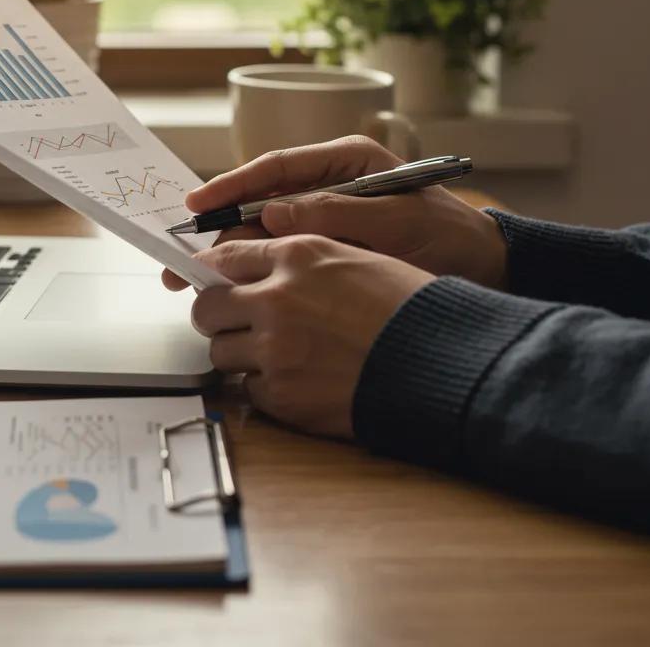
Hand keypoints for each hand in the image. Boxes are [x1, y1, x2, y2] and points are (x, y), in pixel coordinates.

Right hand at [163, 135, 506, 290]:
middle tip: (182, 256)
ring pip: (265, 230)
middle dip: (221, 227)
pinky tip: (232, 285)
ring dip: (231, 251)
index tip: (197, 204)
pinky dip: (256, 267)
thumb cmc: (447, 235)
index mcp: (346, 161)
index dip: (233, 185)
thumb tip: (273, 213)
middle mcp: (329, 184)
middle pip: (262, 199)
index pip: (278, 167)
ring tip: (195, 278)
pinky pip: (283, 252)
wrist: (483, 268)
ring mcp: (327, 215)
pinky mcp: (329, 245)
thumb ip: (335, 213)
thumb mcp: (395, 220)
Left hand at [191, 235, 433, 436]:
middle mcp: (277, 297)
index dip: (217, 270)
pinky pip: (248, 388)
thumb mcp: (358, 258)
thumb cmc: (410, 307)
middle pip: (208, 305)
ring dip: (239, 353)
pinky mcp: (282, 394)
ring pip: (220, 351)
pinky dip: (264, 387)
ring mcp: (275, 348)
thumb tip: (263, 270)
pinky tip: (295, 381)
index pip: (228, 255)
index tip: (215, 279)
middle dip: (217, 314)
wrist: (441, 361)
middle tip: (235, 322)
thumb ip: (303, 261)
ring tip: (272, 355)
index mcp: (298, 255)